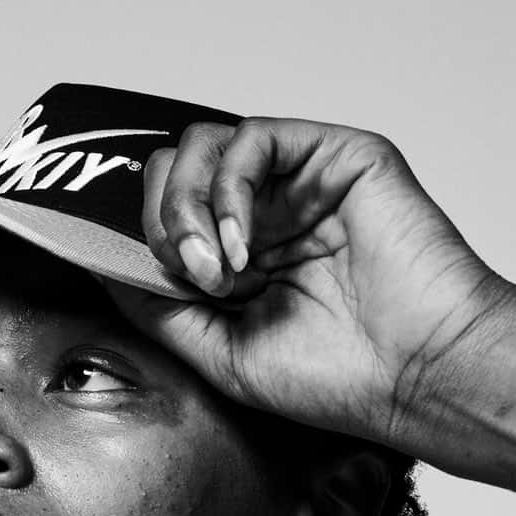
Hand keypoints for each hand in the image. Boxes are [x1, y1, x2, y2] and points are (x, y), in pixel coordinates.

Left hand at [111, 119, 507, 455]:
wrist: (418, 376)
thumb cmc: (336, 378)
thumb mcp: (216, 351)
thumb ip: (156, 304)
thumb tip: (97, 261)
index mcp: (240, 259)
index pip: (162, 218)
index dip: (138, 240)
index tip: (142, 282)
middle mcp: (266, 213)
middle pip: (172, 172)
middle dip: (161, 222)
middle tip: (192, 278)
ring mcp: (300, 182)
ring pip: (202, 146)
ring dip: (190, 207)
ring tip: (217, 269)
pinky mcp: (336, 156)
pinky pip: (254, 137)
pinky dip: (230, 187)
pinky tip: (244, 245)